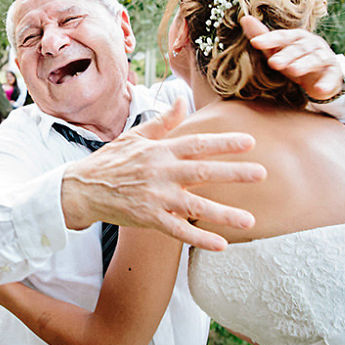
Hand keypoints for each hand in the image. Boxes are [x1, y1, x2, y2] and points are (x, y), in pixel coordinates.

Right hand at [60, 98, 266, 250]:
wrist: (82, 189)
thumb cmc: (110, 161)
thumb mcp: (134, 137)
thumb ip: (163, 122)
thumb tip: (180, 100)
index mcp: (159, 151)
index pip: (197, 143)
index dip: (223, 143)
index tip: (250, 142)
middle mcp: (160, 172)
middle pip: (203, 171)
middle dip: (234, 172)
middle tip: (262, 173)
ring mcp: (155, 197)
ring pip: (195, 205)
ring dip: (224, 213)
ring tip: (250, 219)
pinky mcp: (148, 218)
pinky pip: (177, 230)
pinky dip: (199, 238)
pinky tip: (220, 244)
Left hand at [241, 16, 342, 101]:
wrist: (322, 77)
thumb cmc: (295, 61)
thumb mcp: (278, 51)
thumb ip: (263, 38)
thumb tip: (244, 19)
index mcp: (298, 38)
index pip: (283, 36)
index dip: (270, 39)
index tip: (254, 43)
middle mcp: (313, 45)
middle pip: (299, 48)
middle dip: (286, 55)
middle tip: (273, 63)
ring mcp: (325, 58)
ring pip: (315, 60)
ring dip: (305, 64)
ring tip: (293, 71)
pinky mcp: (334, 74)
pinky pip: (331, 78)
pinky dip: (326, 83)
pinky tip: (318, 90)